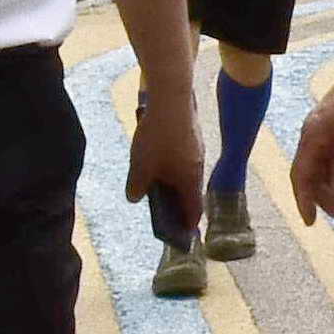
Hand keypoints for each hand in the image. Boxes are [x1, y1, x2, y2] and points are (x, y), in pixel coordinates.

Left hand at [127, 76, 203, 212]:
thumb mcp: (141, 165)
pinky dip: (173, 165)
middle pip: (190, 191)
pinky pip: (184, 157)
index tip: (183, 235)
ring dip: (174, 181)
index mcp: (190, 179)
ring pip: (186, 172)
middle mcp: (198, 167)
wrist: (171, 99)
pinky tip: (158, 158)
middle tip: (165, 210)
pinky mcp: (192, 135)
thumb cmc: (157, 137)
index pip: (193, 209)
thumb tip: (134, 197)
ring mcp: (197, 149)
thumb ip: (137, 186)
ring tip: (156, 184)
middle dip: (178, 202)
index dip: (187, 224)